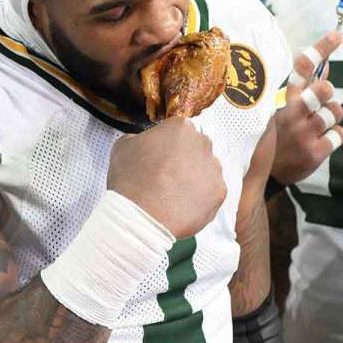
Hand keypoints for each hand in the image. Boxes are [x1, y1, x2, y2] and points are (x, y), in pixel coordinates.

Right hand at [107, 117, 224, 237]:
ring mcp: (214, 169)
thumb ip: (140, 138)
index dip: (165, 144)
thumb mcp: (123, 146)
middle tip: (165, 175)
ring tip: (172, 193)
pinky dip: (198, 198)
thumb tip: (146, 144)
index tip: (157, 157)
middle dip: (183, 159)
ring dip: (192, 178)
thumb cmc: (131, 178)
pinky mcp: (220, 192)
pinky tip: (181, 205)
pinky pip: (210, 192)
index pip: (177, 130)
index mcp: (180, 128)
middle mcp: (203, 144)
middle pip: (195, 148)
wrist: (142, 215)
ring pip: (205, 170)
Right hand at [271, 32, 342, 184]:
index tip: (336, 35)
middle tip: (321, 101)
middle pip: (324, 89)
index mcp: (283, 100)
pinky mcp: (314, 152)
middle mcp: (292, 113)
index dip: (320, 50)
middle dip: (328, 93)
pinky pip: (339, 134)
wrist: (264, 175)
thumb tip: (325, 66)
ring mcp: (303, 133)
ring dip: (332, 118)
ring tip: (317, 126)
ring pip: (336, 112)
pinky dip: (334, 137)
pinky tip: (319, 142)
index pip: (302, 69)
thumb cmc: (276, 136)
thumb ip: (303, 89)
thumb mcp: (281, 110)